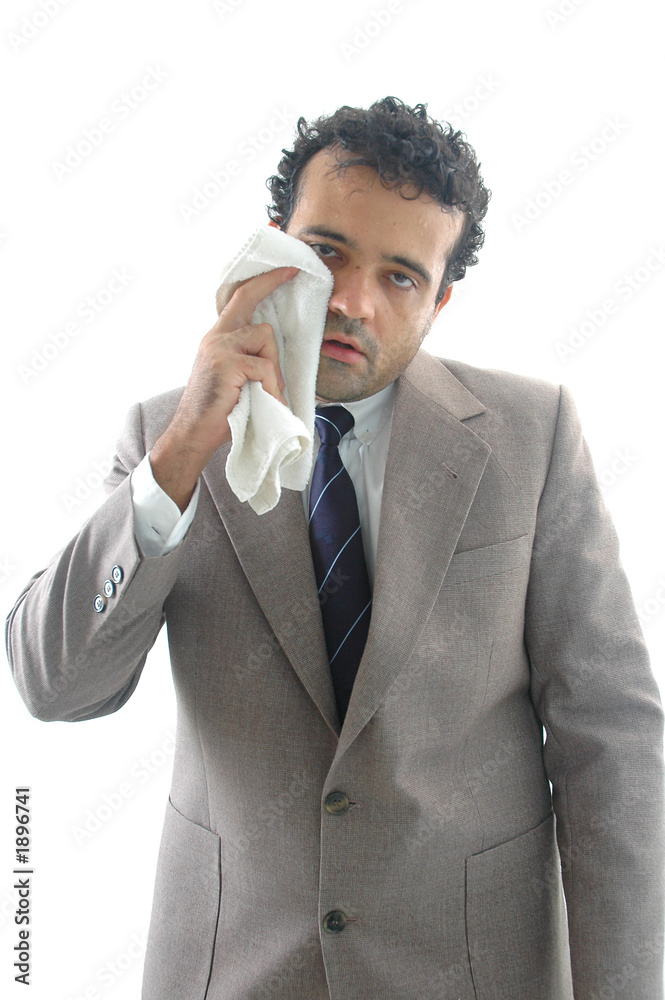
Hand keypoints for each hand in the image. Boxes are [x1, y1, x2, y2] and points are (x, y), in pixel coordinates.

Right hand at [150, 265, 298, 510]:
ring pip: (265, 340)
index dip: (265, 282)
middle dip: (273, 324)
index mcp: (218, 338)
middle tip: (283, 331)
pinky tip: (264, 402)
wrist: (193, 434)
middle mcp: (216, 337)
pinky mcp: (226, 363)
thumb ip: (248, 360)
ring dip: (272, 370)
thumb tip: (276, 360)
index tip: (289, 270)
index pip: (241, 298)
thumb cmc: (218, 412)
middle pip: (255, 313)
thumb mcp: (234, 378)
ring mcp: (219, 348)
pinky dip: (270, 387)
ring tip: (265, 395)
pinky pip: (264, 367)